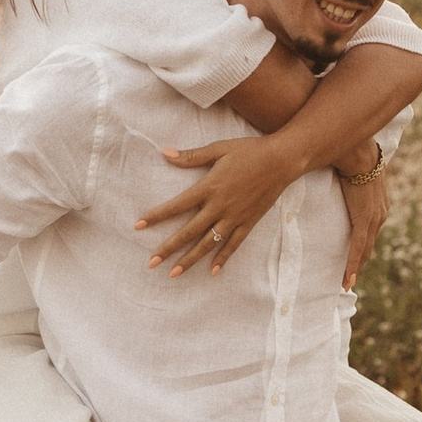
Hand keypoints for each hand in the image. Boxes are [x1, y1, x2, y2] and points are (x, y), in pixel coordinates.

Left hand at [137, 132, 296, 276]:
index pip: (176, 206)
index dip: (156, 216)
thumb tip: (165, 153)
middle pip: (189, 232)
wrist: (282, 160)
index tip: (138, 225)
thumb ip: (191, 156)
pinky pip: (233, 244)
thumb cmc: (249, 151)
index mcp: (209, 187)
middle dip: (168, 248)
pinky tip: (213, 272)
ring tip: (173, 273)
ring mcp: (235, 217)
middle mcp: (219, 206)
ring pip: (208, 243)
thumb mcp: (218, 148)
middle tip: (151, 263)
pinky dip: (223, 258)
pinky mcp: (249, 222)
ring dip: (190, 259)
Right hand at [336, 157, 392, 288]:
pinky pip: (357, 247)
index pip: (371, 232)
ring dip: (355, 267)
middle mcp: (380, 215)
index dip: (364, 247)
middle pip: (370, 245)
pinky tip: (347, 278)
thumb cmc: (355, 157)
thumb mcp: (358, 173)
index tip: (358, 258)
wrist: (358, 153)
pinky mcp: (364, 220)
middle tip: (350, 277)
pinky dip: (352, 264)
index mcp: (380, 206)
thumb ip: (354, 182)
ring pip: (365, 250)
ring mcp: (374, 219)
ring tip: (347, 282)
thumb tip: (344, 177)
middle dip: (360, 262)